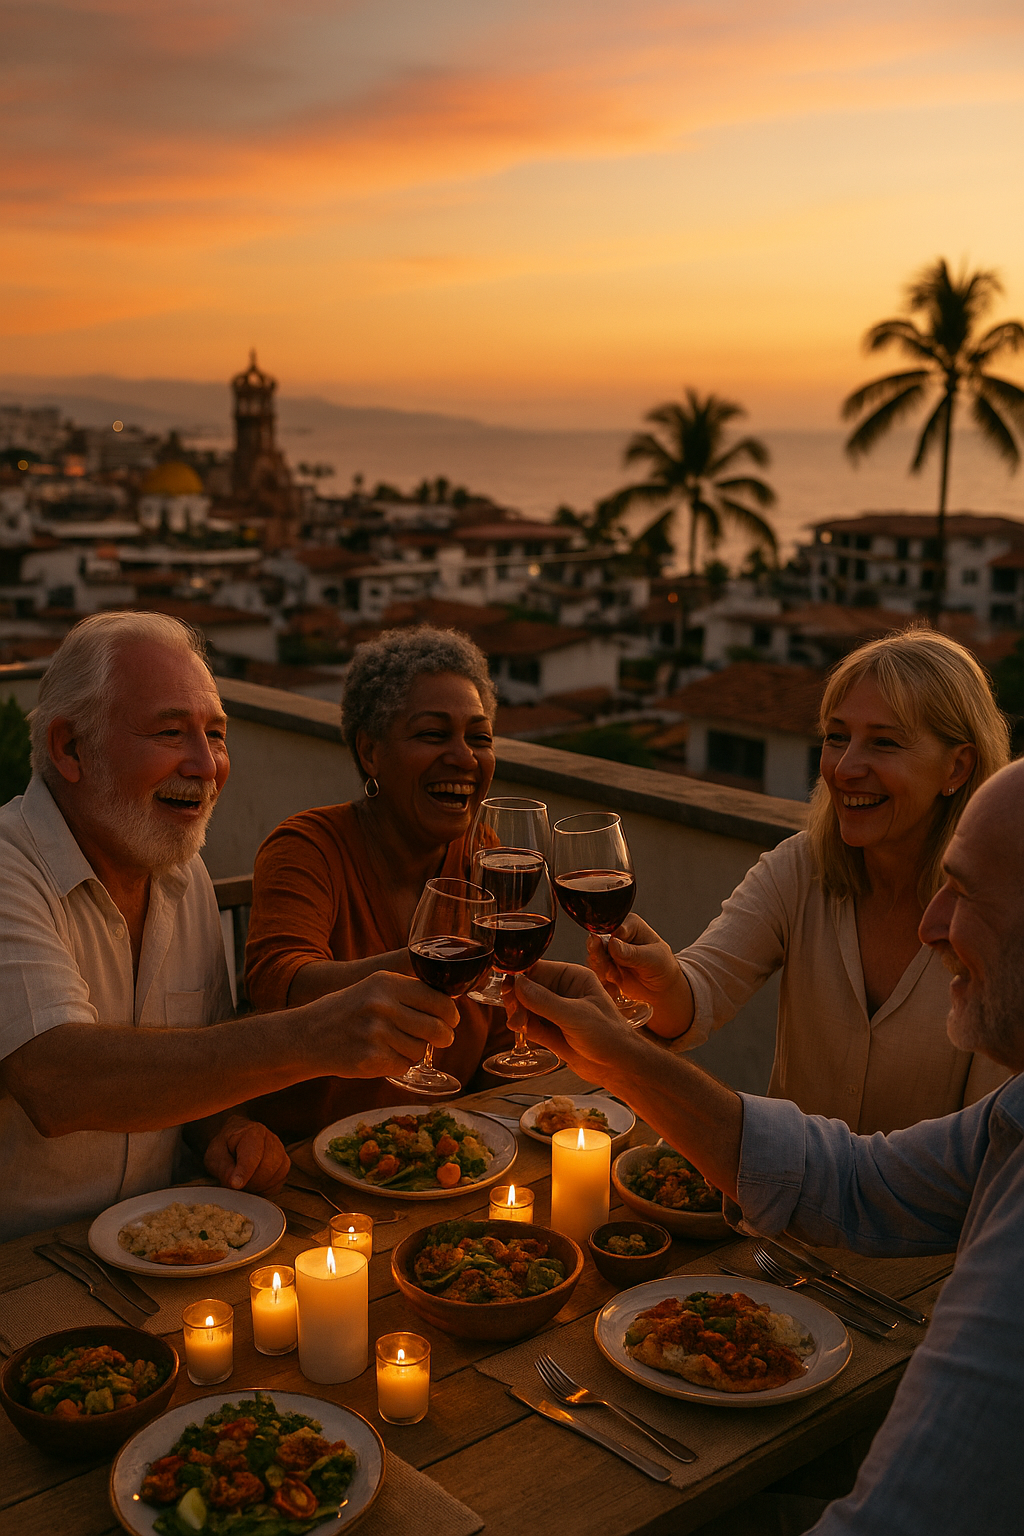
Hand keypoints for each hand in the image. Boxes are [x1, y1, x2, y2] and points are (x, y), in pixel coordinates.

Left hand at [204, 1115, 290, 1191]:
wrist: (237, 1140)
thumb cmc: (225, 1147)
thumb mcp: (215, 1155)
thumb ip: (223, 1168)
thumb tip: (235, 1183)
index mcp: (252, 1132)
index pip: (252, 1155)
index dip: (244, 1172)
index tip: (235, 1184)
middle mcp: (271, 1140)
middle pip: (265, 1169)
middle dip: (248, 1181)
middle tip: (234, 1181)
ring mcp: (281, 1153)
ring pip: (273, 1178)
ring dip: (256, 1186)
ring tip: (243, 1180)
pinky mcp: (284, 1166)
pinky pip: (276, 1185)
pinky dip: (263, 1189)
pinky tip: (253, 1183)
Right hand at [309, 971, 458, 1077]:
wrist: (305, 1036)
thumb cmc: (346, 1012)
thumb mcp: (373, 988)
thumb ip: (408, 993)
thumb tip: (449, 1005)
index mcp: (386, 983)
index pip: (438, 999)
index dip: (450, 1013)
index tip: (451, 1020)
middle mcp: (382, 1005)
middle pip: (437, 1027)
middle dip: (444, 1036)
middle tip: (442, 1039)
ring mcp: (376, 1033)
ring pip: (420, 1049)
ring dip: (414, 1051)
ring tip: (392, 1044)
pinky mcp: (371, 1058)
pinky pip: (404, 1065)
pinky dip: (398, 1064)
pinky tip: (380, 1055)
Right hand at [504, 960, 643, 1084]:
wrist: (618, 1067)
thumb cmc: (609, 1036)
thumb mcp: (576, 1016)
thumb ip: (545, 1001)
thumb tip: (517, 984)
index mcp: (574, 978)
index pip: (539, 969)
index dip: (519, 975)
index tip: (505, 983)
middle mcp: (563, 992)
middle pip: (527, 988)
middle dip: (517, 997)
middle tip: (513, 1010)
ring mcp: (556, 1011)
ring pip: (525, 1006)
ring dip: (517, 1013)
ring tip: (518, 1024)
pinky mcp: (551, 1030)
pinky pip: (529, 1023)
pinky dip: (522, 1026)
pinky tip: (522, 1030)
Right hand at [586, 915, 693, 1036]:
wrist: (662, 989)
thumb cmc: (663, 967)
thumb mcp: (652, 959)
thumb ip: (632, 953)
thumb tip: (612, 944)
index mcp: (630, 925)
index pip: (610, 927)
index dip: (609, 941)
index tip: (615, 954)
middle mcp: (617, 935)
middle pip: (596, 941)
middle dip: (600, 956)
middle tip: (609, 968)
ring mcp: (609, 951)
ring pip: (593, 957)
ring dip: (601, 969)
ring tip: (614, 976)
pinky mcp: (604, 966)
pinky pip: (594, 971)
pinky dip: (601, 979)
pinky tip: (614, 983)